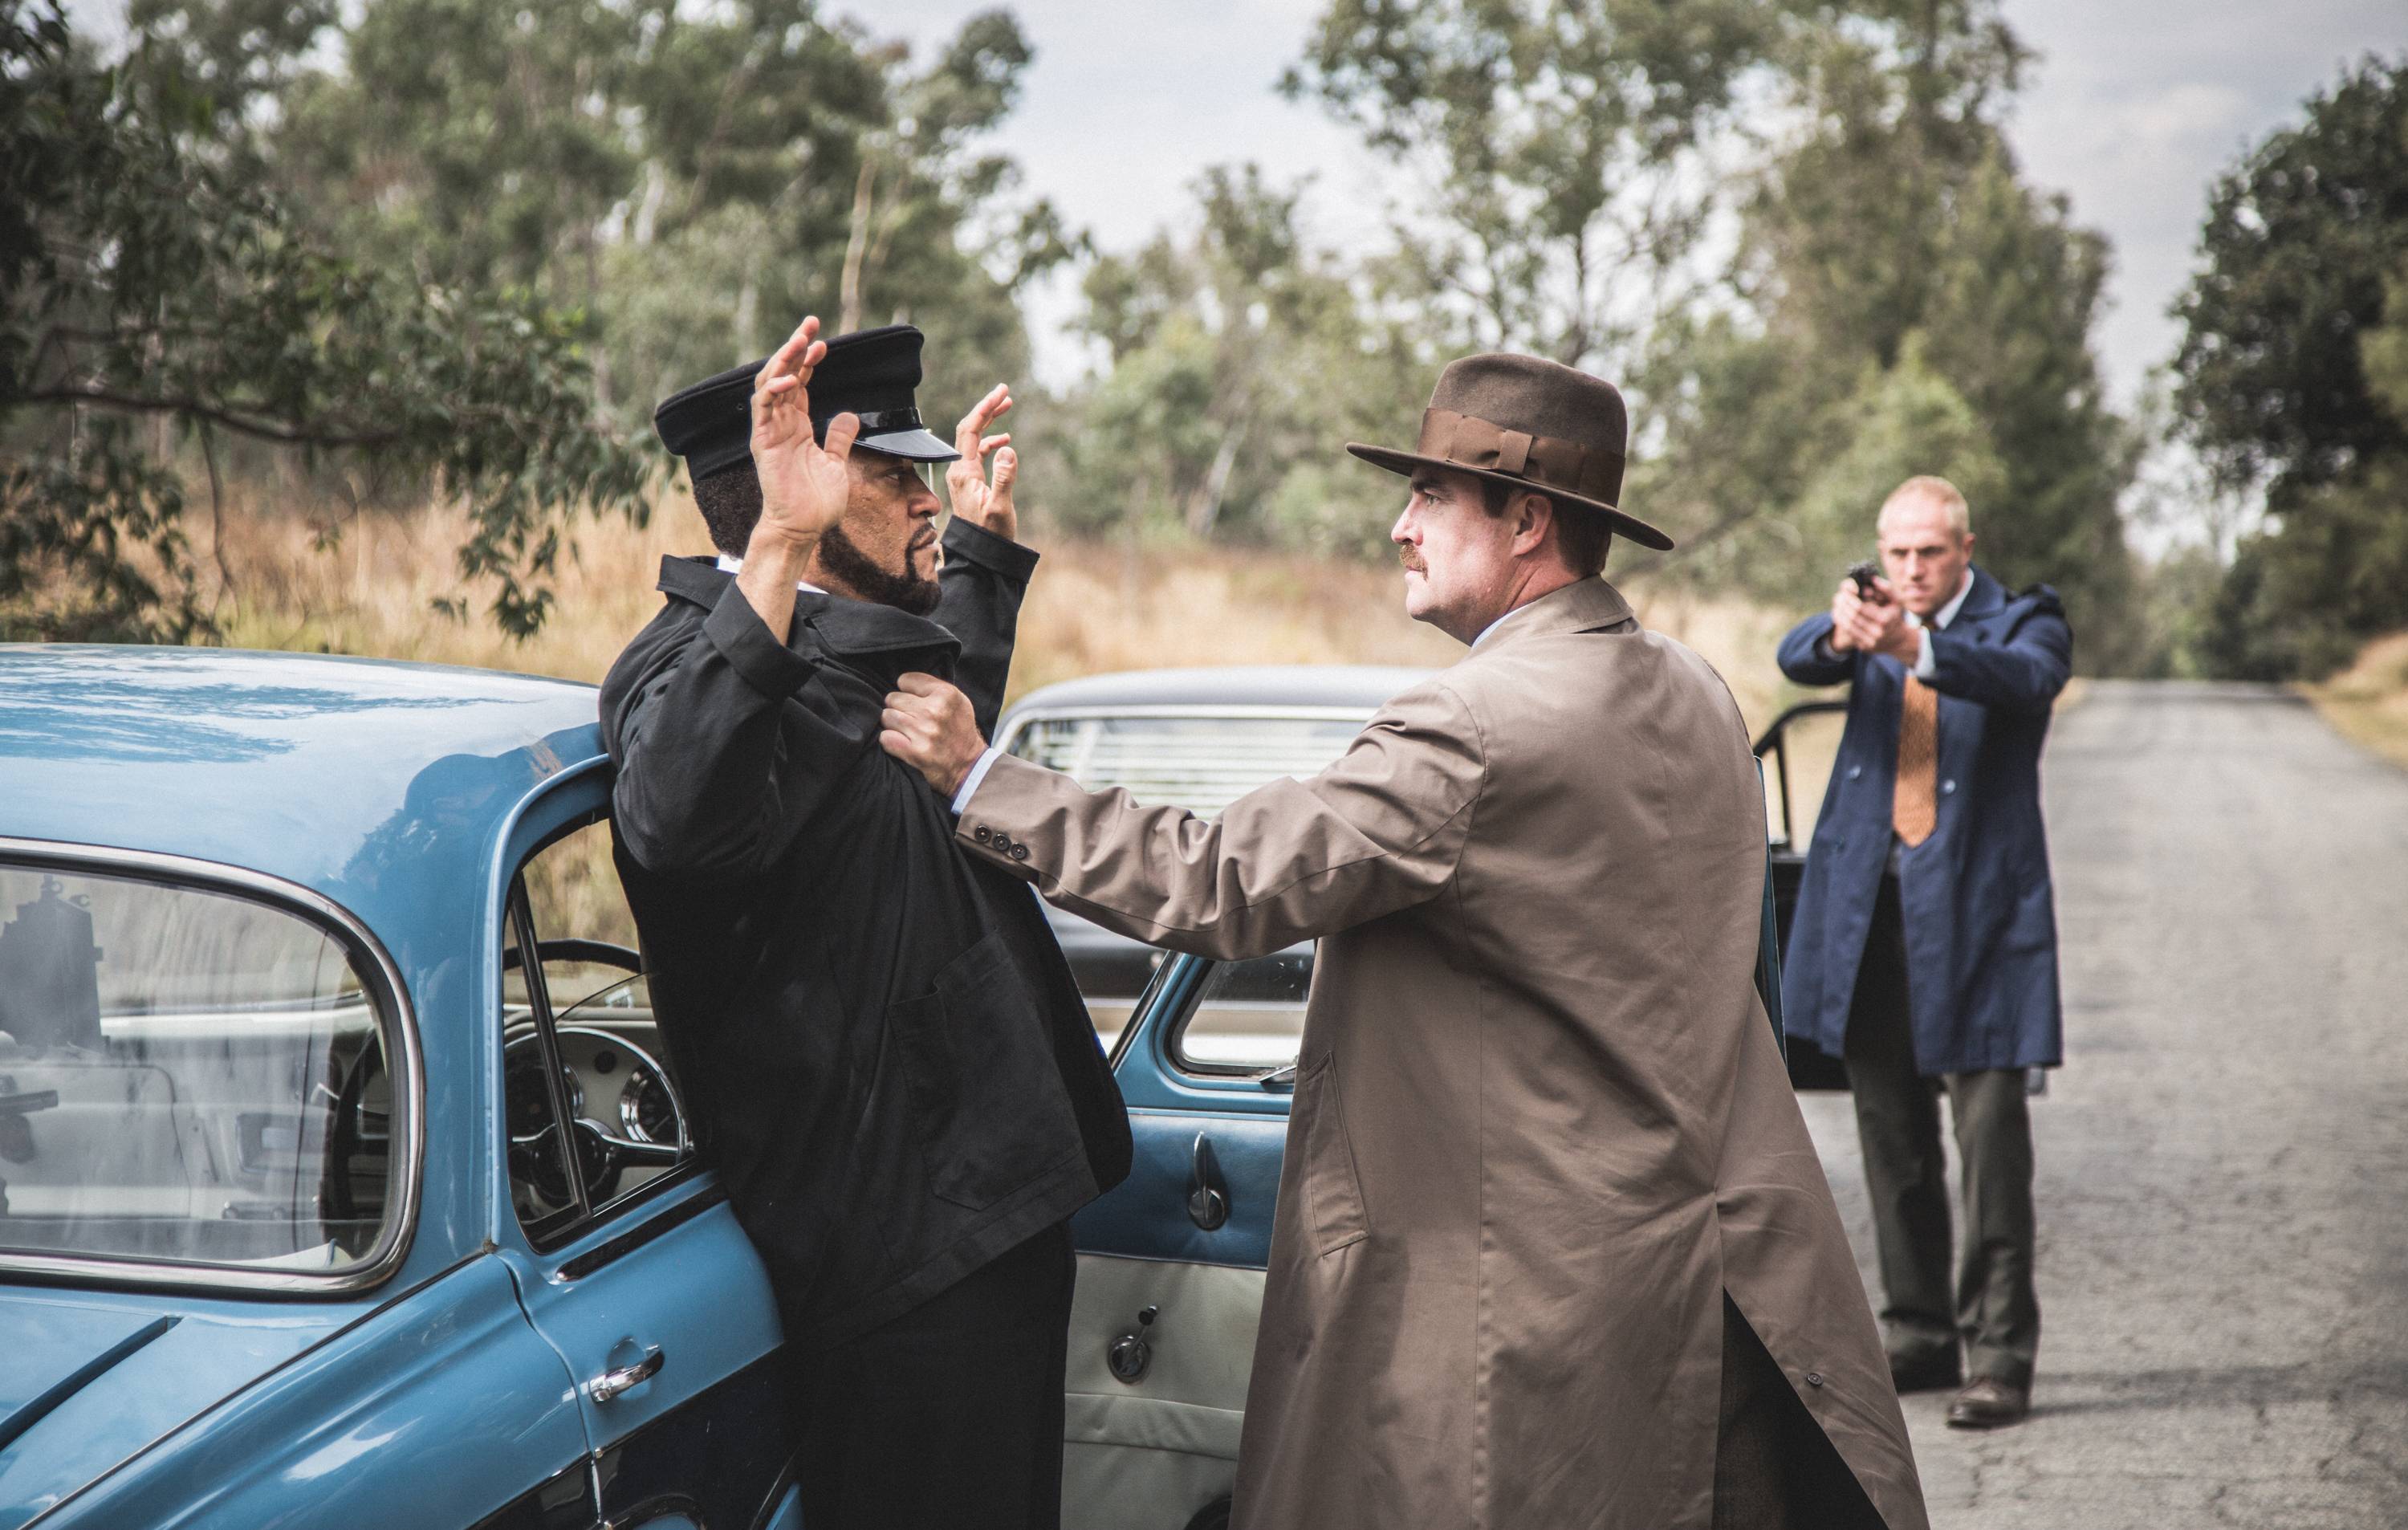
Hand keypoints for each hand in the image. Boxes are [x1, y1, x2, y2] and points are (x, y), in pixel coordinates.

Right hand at [748, 316, 860, 556]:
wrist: (803, 528)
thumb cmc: (817, 502)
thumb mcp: (836, 462)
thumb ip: (839, 437)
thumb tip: (850, 416)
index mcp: (797, 425)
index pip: (800, 383)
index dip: (810, 361)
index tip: (824, 343)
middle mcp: (781, 423)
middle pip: (784, 374)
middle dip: (795, 347)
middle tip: (810, 323)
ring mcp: (770, 431)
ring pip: (770, 383)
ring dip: (783, 359)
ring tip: (800, 339)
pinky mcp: (763, 442)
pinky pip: (763, 408)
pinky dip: (773, 389)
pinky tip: (789, 377)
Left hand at [881, 674, 990, 797]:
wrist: (969, 767)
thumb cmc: (961, 731)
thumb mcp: (958, 702)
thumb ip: (933, 687)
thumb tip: (903, 682)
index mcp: (946, 694)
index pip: (905, 680)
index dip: (907, 691)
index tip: (914, 701)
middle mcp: (934, 711)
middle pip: (893, 698)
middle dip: (899, 708)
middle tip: (911, 719)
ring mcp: (923, 732)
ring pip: (886, 716)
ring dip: (893, 725)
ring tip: (907, 731)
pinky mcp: (914, 752)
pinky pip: (885, 737)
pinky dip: (890, 741)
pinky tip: (901, 743)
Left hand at [945, 383, 1017, 539]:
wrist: (981, 554)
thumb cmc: (991, 534)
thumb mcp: (1000, 507)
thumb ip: (1004, 478)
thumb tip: (1007, 449)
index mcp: (964, 471)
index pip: (970, 429)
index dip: (985, 407)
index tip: (1001, 391)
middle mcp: (959, 470)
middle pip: (969, 428)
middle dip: (986, 408)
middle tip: (1005, 391)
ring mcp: (963, 475)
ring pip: (973, 439)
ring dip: (989, 422)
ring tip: (1007, 408)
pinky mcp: (970, 482)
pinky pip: (977, 453)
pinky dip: (990, 442)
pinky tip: (1005, 441)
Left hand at [1828, 577, 1903, 654]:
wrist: (1897, 639)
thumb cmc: (1894, 614)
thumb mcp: (1895, 600)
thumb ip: (1886, 588)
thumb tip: (1872, 580)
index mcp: (1885, 619)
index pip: (1860, 607)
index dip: (1851, 598)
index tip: (1847, 591)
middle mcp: (1877, 632)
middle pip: (1852, 616)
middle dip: (1844, 604)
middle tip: (1839, 596)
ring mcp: (1870, 642)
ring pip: (1847, 626)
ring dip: (1840, 613)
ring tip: (1838, 603)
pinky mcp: (1864, 647)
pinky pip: (1848, 633)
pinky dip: (1842, 622)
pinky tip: (1840, 613)